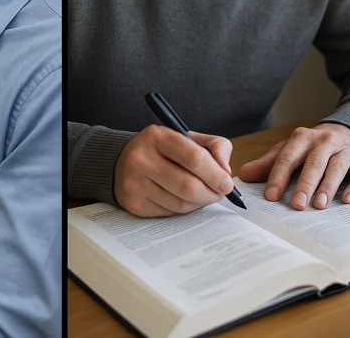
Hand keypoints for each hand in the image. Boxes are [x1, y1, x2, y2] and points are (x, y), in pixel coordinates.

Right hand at [113, 124, 234, 216]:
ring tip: (204, 195)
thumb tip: (225, 171)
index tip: (227, 183)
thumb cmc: (161, 150)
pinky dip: (184, 209)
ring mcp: (134, 183)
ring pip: (181, 204)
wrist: (122, 162)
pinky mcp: (134, 203)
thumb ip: (214, 146)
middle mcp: (141, 159)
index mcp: (157, 136)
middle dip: (211, 193)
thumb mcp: (187, 137)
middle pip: (188, 186)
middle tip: (220, 192)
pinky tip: (186, 200)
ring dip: (200, 203)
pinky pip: (170, 213)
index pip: (194, 158)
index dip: (215, 174)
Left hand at [239, 123, 349, 210]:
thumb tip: (243, 175)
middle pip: (313, 163)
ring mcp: (345, 150)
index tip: (271, 196)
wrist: (346, 132)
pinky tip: (348, 200)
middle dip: (304, 185)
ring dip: (328, 187)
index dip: (278, 177)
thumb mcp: (288, 150)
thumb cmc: (312, 147)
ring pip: (336, 168)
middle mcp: (324, 141)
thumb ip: (267, 163)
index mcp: (302, 138)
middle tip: (296, 205)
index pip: (288, 157)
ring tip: (319, 205)